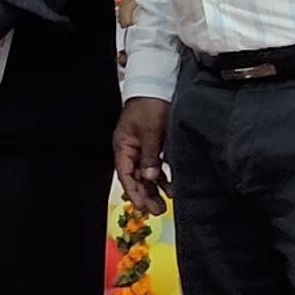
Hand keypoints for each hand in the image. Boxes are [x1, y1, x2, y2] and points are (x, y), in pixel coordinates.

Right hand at [114, 98, 171, 216]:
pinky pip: (156, 166)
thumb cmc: (150, 104)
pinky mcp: (153, 145)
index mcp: (123, 146)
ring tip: (165, 204)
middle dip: (145, 195)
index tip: (142, 207)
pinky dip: (162, 177)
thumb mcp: (151, 131)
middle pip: (136, 177)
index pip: (125, 174)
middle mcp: (130, 149)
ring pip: (146, 174)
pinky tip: (171, 187)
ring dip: (154, 189)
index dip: (133, 192)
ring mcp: (142, 147)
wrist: (157, 84)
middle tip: (157, 211)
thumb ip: (150, 156)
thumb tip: (150, 178)